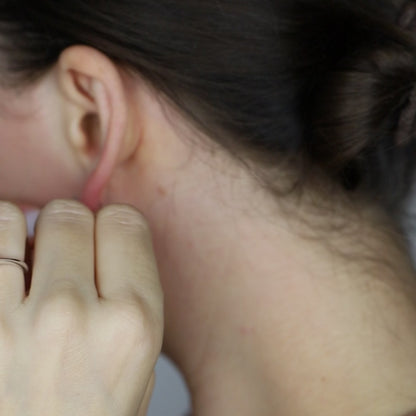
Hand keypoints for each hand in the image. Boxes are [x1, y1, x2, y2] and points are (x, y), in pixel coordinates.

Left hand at [0, 200, 162, 415]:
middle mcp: (72, 317)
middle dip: (66, 231)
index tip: (101, 244)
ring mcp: (7, 326)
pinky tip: (1, 288)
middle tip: (60, 263)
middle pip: (69, 214)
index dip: (111, 228)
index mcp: (133, 323)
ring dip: (17, 237)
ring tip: (20, 272)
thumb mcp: (139, 363)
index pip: (124, 221)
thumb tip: (96, 234)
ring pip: (10, 217)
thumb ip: (129, 289)